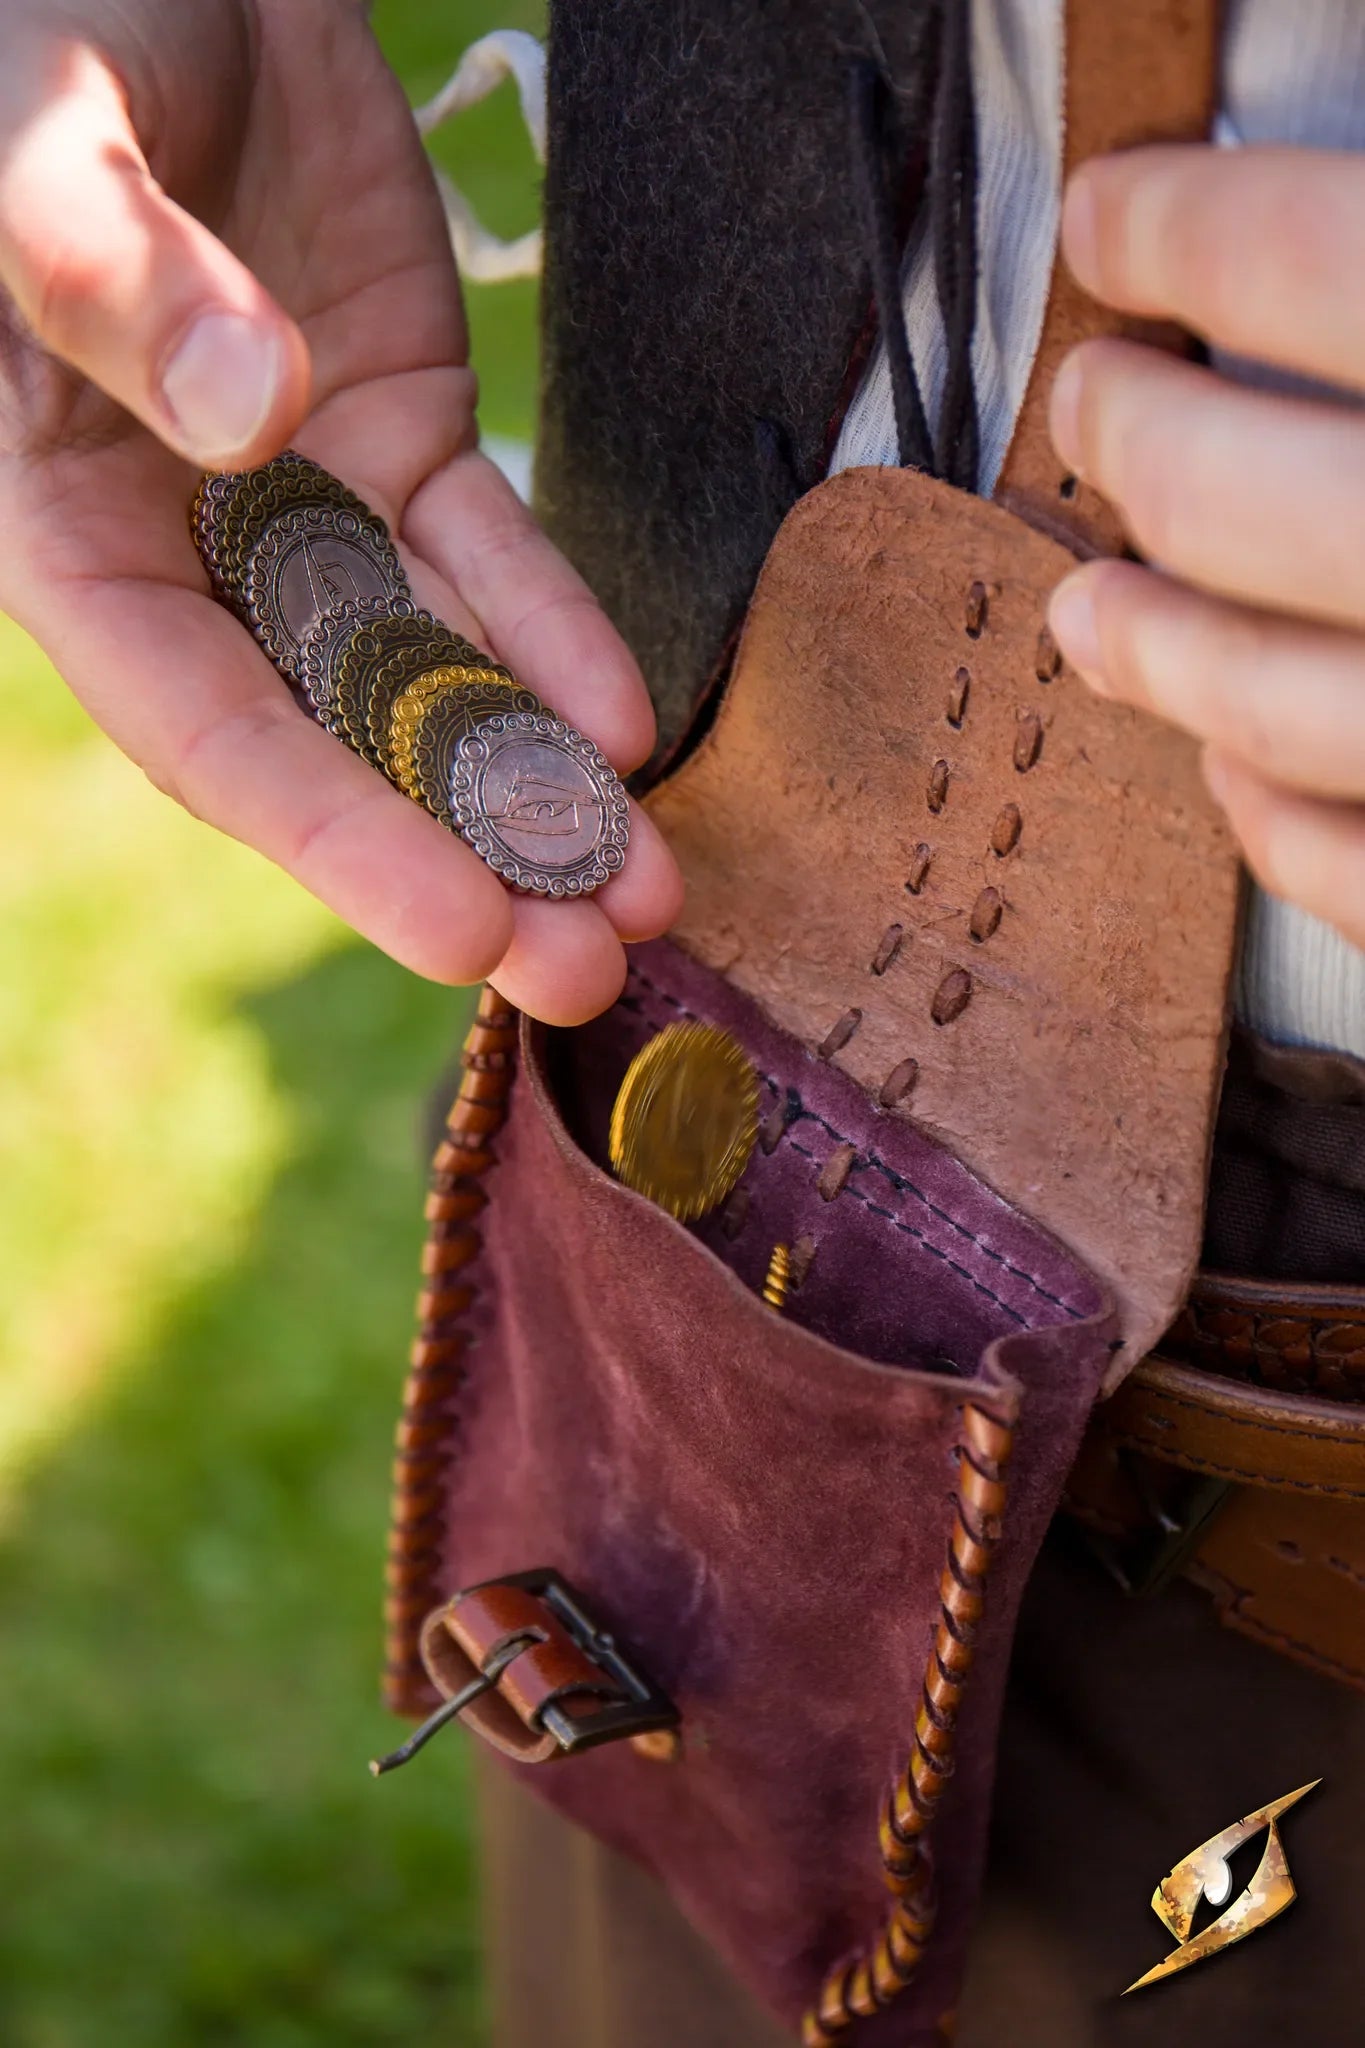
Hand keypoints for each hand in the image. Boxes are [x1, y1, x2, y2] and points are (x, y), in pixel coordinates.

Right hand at [0, 0, 680, 1022]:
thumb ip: (117, 282)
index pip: (203, 722)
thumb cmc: (40, 36)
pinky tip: (633, 725)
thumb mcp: (37, 146)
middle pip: (335, 739)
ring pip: (431, 670)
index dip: (334, 836)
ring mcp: (304, 495)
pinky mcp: (397, 429)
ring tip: (647, 892)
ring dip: (538, 782)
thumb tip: (254, 417)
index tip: (465, 928)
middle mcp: (187, 546)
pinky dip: (558, 632)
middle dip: (466, 858)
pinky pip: (488, 552)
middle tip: (588, 969)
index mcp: (64, 528)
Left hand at [1044, 145, 1364, 952]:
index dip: (1187, 226)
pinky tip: (1227, 767)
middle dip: (1136, 443)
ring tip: (1087, 610)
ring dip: (1153, 647)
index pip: (1316, 270)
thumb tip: (1283, 251)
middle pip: (1244, 499)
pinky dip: (1267, 822)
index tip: (1115, 211)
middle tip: (1097, 405)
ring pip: (1269, 704)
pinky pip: (1349, 868)